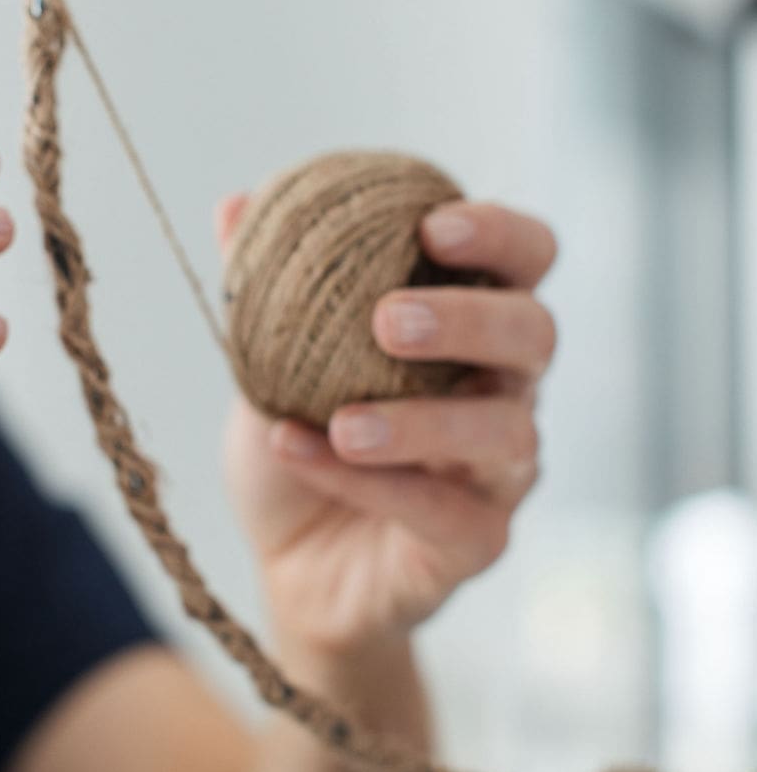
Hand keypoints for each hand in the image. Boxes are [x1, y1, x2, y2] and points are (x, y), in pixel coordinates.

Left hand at [219, 192, 557, 651]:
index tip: (431, 223)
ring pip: (504, 432)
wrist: (291, 567)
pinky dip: (366, 483)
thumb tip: (235, 203)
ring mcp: (501, 470)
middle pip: (535, 333)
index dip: (499, 233)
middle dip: (469, 318)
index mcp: (471, 329)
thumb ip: (266, 287)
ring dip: (421, 421)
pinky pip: (443, 512)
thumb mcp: (268, 362)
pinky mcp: (480, 540)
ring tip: (344, 419)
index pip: (525, 259)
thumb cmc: (301, 445)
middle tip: (387, 319)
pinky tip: (297, 450)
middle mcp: (505, 390)